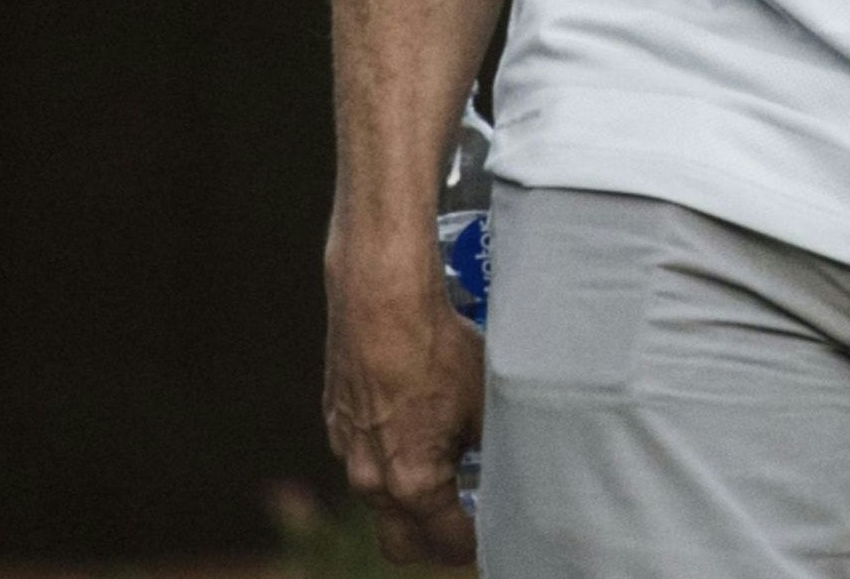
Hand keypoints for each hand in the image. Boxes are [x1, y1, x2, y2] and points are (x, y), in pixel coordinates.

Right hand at [323, 259, 484, 566]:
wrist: (380, 305)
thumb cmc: (437, 350)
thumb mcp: (484, 405)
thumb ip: (492, 451)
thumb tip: (512, 472)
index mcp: (414, 482)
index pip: (447, 543)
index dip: (478, 544)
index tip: (499, 536)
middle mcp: (373, 479)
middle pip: (402, 544)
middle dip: (436, 544)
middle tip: (469, 526)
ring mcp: (348, 454)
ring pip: (381, 504)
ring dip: (413, 502)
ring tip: (452, 473)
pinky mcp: (338, 426)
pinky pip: (364, 463)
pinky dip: (391, 464)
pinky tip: (419, 432)